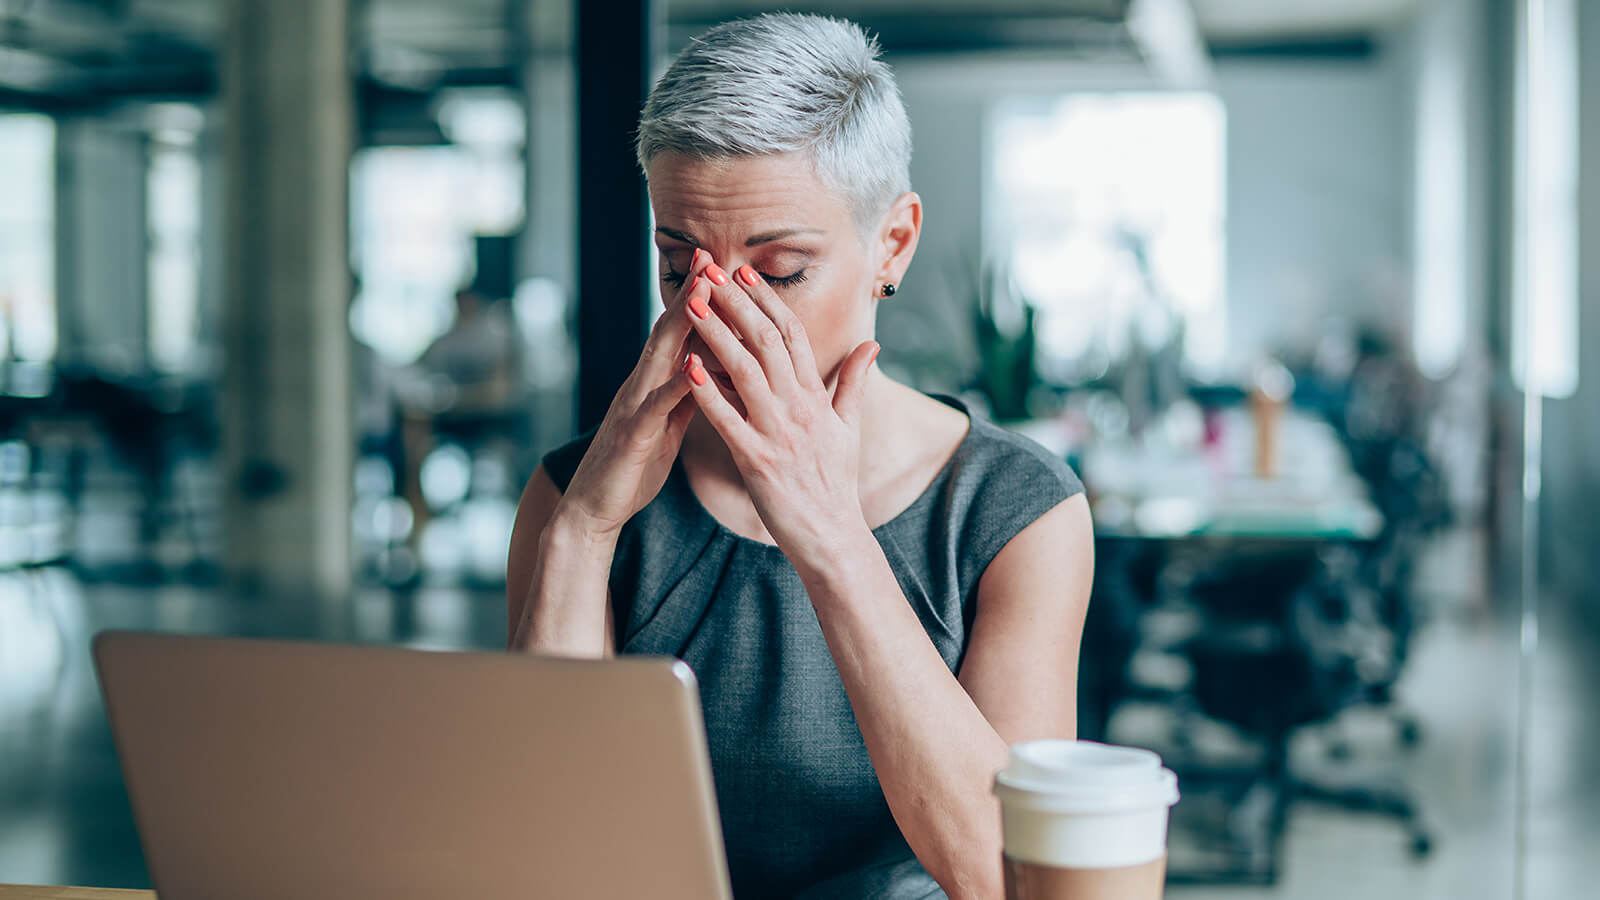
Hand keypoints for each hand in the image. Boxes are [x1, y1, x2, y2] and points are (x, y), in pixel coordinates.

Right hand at [557, 250, 713, 537]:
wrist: (593, 509)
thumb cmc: (633, 466)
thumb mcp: (667, 424)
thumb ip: (686, 394)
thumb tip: (710, 366)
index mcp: (655, 384)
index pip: (680, 332)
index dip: (700, 299)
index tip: (722, 265)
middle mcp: (641, 386)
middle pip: (668, 331)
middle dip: (690, 293)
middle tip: (710, 256)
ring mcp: (633, 407)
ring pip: (659, 357)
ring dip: (681, 323)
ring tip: (703, 292)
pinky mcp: (632, 436)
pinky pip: (655, 407)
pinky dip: (675, 386)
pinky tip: (693, 367)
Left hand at [682, 261, 879, 569]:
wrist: (833, 538)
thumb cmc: (836, 484)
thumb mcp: (850, 427)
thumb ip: (853, 382)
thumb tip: (872, 344)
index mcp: (817, 397)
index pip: (791, 335)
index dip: (766, 300)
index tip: (743, 271)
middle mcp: (800, 408)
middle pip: (765, 341)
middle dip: (735, 303)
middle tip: (710, 272)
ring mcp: (779, 433)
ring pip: (745, 371)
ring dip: (716, 334)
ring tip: (691, 304)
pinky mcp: (758, 461)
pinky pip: (728, 421)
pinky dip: (708, 393)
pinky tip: (687, 367)